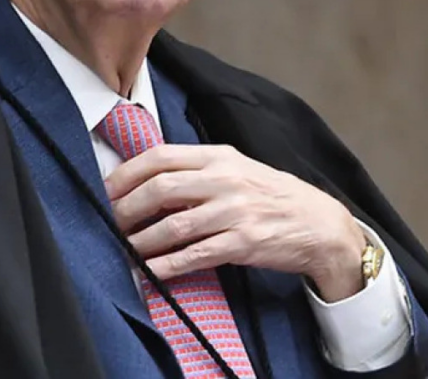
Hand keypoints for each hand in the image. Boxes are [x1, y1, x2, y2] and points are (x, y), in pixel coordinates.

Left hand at [104, 143, 367, 301]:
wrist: (320, 224)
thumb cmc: (272, 195)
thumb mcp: (237, 169)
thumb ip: (198, 171)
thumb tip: (148, 181)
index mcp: (219, 156)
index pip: (161, 156)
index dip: (128, 173)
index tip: (107, 189)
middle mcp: (225, 179)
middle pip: (161, 188)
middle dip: (127, 207)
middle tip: (109, 221)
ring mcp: (235, 211)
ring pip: (173, 225)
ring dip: (141, 241)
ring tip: (122, 249)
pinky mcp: (243, 243)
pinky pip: (195, 255)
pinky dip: (166, 265)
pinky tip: (149, 271)